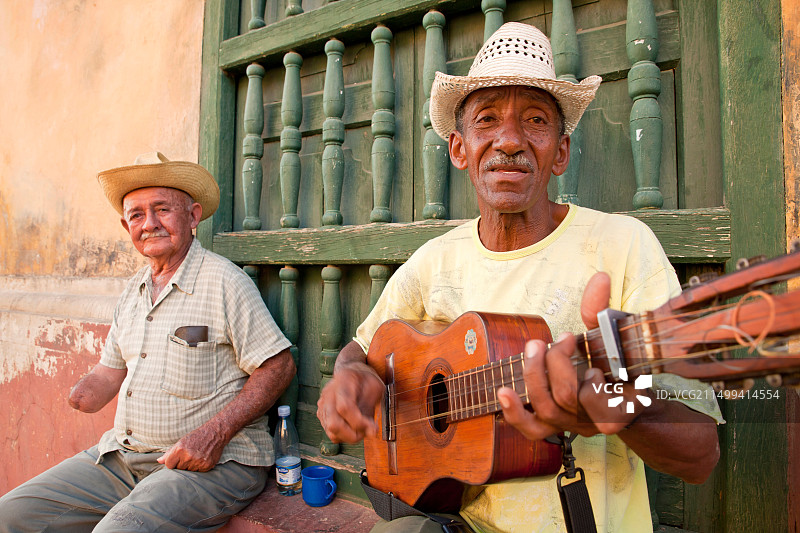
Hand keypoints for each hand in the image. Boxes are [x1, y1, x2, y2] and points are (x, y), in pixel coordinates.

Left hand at [157, 425, 224, 470]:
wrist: (215, 433)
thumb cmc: (196, 437)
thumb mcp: (181, 442)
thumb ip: (169, 453)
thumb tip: (159, 461)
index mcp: (179, 450)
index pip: (169, 466)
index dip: (173, 463)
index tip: (178, 458)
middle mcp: (188, 456)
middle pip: (179, 469)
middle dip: (182, 464)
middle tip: (189, 455)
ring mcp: (198, 462)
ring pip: (189, 471)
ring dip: (191, 466)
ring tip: (196, 456)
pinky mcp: (206, 466)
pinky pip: (198, 472)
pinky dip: (200, 467)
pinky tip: (202, 458)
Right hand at [317, 363, 384, 443]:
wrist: (351, 373)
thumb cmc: (365, 380)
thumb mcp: (375, 387)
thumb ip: (371, 408)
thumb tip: (371, 433)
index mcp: (343, 380)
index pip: (345, 407)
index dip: (359, 422)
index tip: (373, 428)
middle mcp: (328, 393)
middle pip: (333, 423)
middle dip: (353, 435)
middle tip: (367, 431)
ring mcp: (322, 404)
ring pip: (331, 432)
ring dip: (350, 437)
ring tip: (362, 428)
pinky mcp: (321, 415)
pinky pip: (331, 434)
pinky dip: (344, 436)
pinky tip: (353, 427)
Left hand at [497, 272, 644, 438]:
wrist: (622, 399)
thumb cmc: (615, 361)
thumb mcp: (613, 334)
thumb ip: (602, 309)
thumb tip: (599, 278)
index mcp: (618, 401)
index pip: (597, 398)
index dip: (588, 377)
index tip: (582, 348)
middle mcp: (594, 419)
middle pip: (566, 398)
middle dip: (556, 363)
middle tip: (558, 339)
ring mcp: (571, 424)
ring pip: (546, 411)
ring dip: (534, 376)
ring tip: (533, 348)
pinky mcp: (551, 426)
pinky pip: (530, 430)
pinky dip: (514, 413)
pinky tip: (502, 392)